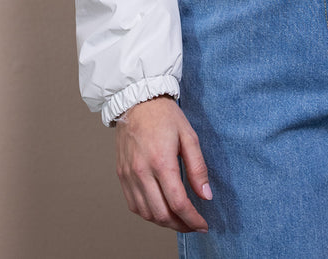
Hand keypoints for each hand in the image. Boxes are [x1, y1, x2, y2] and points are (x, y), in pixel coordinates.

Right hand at [115, 95, 211, 232]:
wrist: (137, 100)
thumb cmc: (164, 115)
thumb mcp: (189, 136)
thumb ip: (198, 168)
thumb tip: (206, 195)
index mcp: (161, 161)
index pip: (178, 203)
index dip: (193, 219)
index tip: (203, 225)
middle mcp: (142, 172)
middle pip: (161, 214)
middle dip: (180, 225)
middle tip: (193, 225)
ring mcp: (128, 175)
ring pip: (146, 214)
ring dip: (164, 223)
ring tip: (179, 219)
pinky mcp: (121, 175)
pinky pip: (134, 205)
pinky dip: (148, 214)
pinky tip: (160, 210)